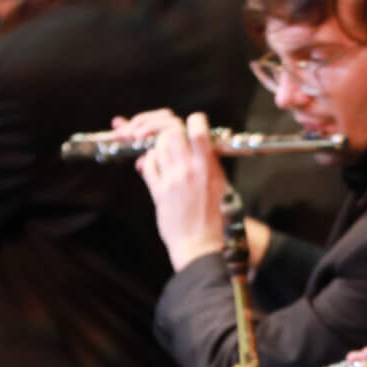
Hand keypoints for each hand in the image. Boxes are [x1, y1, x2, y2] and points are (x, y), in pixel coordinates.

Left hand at [131, 111, 229, 265]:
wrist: (202, 246)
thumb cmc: (213, 218)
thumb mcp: (218, 185)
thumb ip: (205, 162)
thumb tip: (193, 144)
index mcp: (209, 166)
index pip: (197, 129)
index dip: (192, 121)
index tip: (188, 125)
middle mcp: (191, 170)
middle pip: (171, 132)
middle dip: (165, 131)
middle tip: (163, 137)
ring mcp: (174, 180)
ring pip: (157, 147)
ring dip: (156, 147)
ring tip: (162, 157)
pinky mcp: (160, 192)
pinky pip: (148, 165)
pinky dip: (148, 162)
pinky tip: (153, 167)